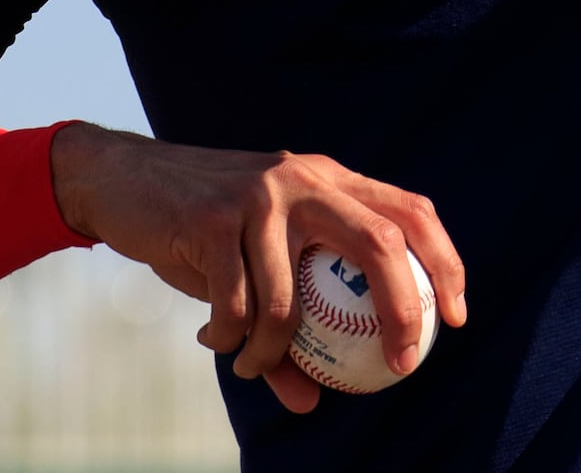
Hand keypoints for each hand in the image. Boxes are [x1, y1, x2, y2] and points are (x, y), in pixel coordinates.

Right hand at [50, 124, 465, 414]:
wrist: (124, 180)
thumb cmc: (202, 230)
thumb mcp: (254, 266)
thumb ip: (289, 325)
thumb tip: (312, 400)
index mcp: (328, 179)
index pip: (410, 210)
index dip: (444, 260)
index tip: (456, 316)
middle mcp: (304, 179)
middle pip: (380, 240)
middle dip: (402, 306)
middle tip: (400, 360)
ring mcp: (260, 195)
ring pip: (289, 298)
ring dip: (274, 351)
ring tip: (254, 365)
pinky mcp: (212, 218)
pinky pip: (235, 306)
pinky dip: (230, 339)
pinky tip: (217, 341)